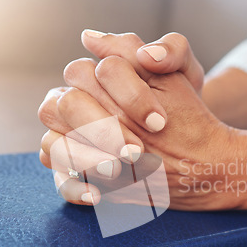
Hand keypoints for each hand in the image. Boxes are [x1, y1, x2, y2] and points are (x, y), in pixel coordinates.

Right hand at [38, 32, 208, 206]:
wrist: (193, 149)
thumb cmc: (183, 107)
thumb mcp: (184, 74)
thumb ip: (169, 51)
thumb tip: (138, 50)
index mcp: (95, 75)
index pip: (91, 72)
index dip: (127, 97)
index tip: (158, 122)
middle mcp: (75, 105)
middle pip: (67, 106)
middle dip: (102, 129)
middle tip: (136, 151)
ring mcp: (71, 139)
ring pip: (53, 143)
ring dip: (84, 158)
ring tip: (117, 172)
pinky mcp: (76, 171)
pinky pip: (60, 181)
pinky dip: (75, 189)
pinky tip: (98, 195)